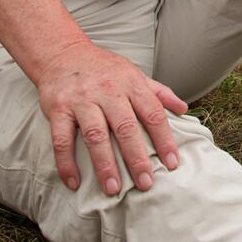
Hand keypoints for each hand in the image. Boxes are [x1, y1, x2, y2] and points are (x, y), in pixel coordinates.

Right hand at [34, 40, 188, 194]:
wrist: (62, 52)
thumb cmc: (103, 68)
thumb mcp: (133, 73)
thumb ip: (158, 92)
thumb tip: (183, 109)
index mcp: (130, 83)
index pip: (152, 113)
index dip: (164, 139)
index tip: (172, 163)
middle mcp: (108, 90)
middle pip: (125, 127)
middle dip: (137, 158)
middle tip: (145, 183)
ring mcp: (82, 100)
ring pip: (96, 135)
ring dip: (105, 164)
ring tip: (113, 189)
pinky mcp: (58, 108)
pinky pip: (62, 139)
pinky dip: (66, 163)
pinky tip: (74, 182)